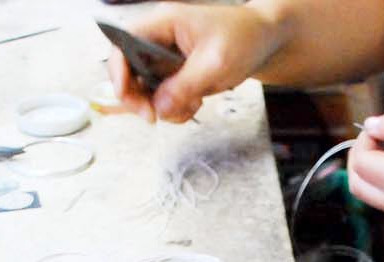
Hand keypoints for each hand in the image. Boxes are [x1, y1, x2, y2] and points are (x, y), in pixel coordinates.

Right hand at [109, 4, 283, 123]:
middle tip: (153, 117)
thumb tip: (159, 108)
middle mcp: (159, 38)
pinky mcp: (175, 74)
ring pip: (146, 89)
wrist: (265, 41)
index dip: (118, 69)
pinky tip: (195, 103)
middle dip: (139, 97)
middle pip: (129, 70)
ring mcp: (166, 58)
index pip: (124, 43)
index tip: (125, 95)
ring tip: (191, 105)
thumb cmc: (244, 39)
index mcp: (163, 23)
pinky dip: (175, 108)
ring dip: (162, 106)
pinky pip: (163, 97)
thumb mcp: (215, 64)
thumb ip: (185, 86)